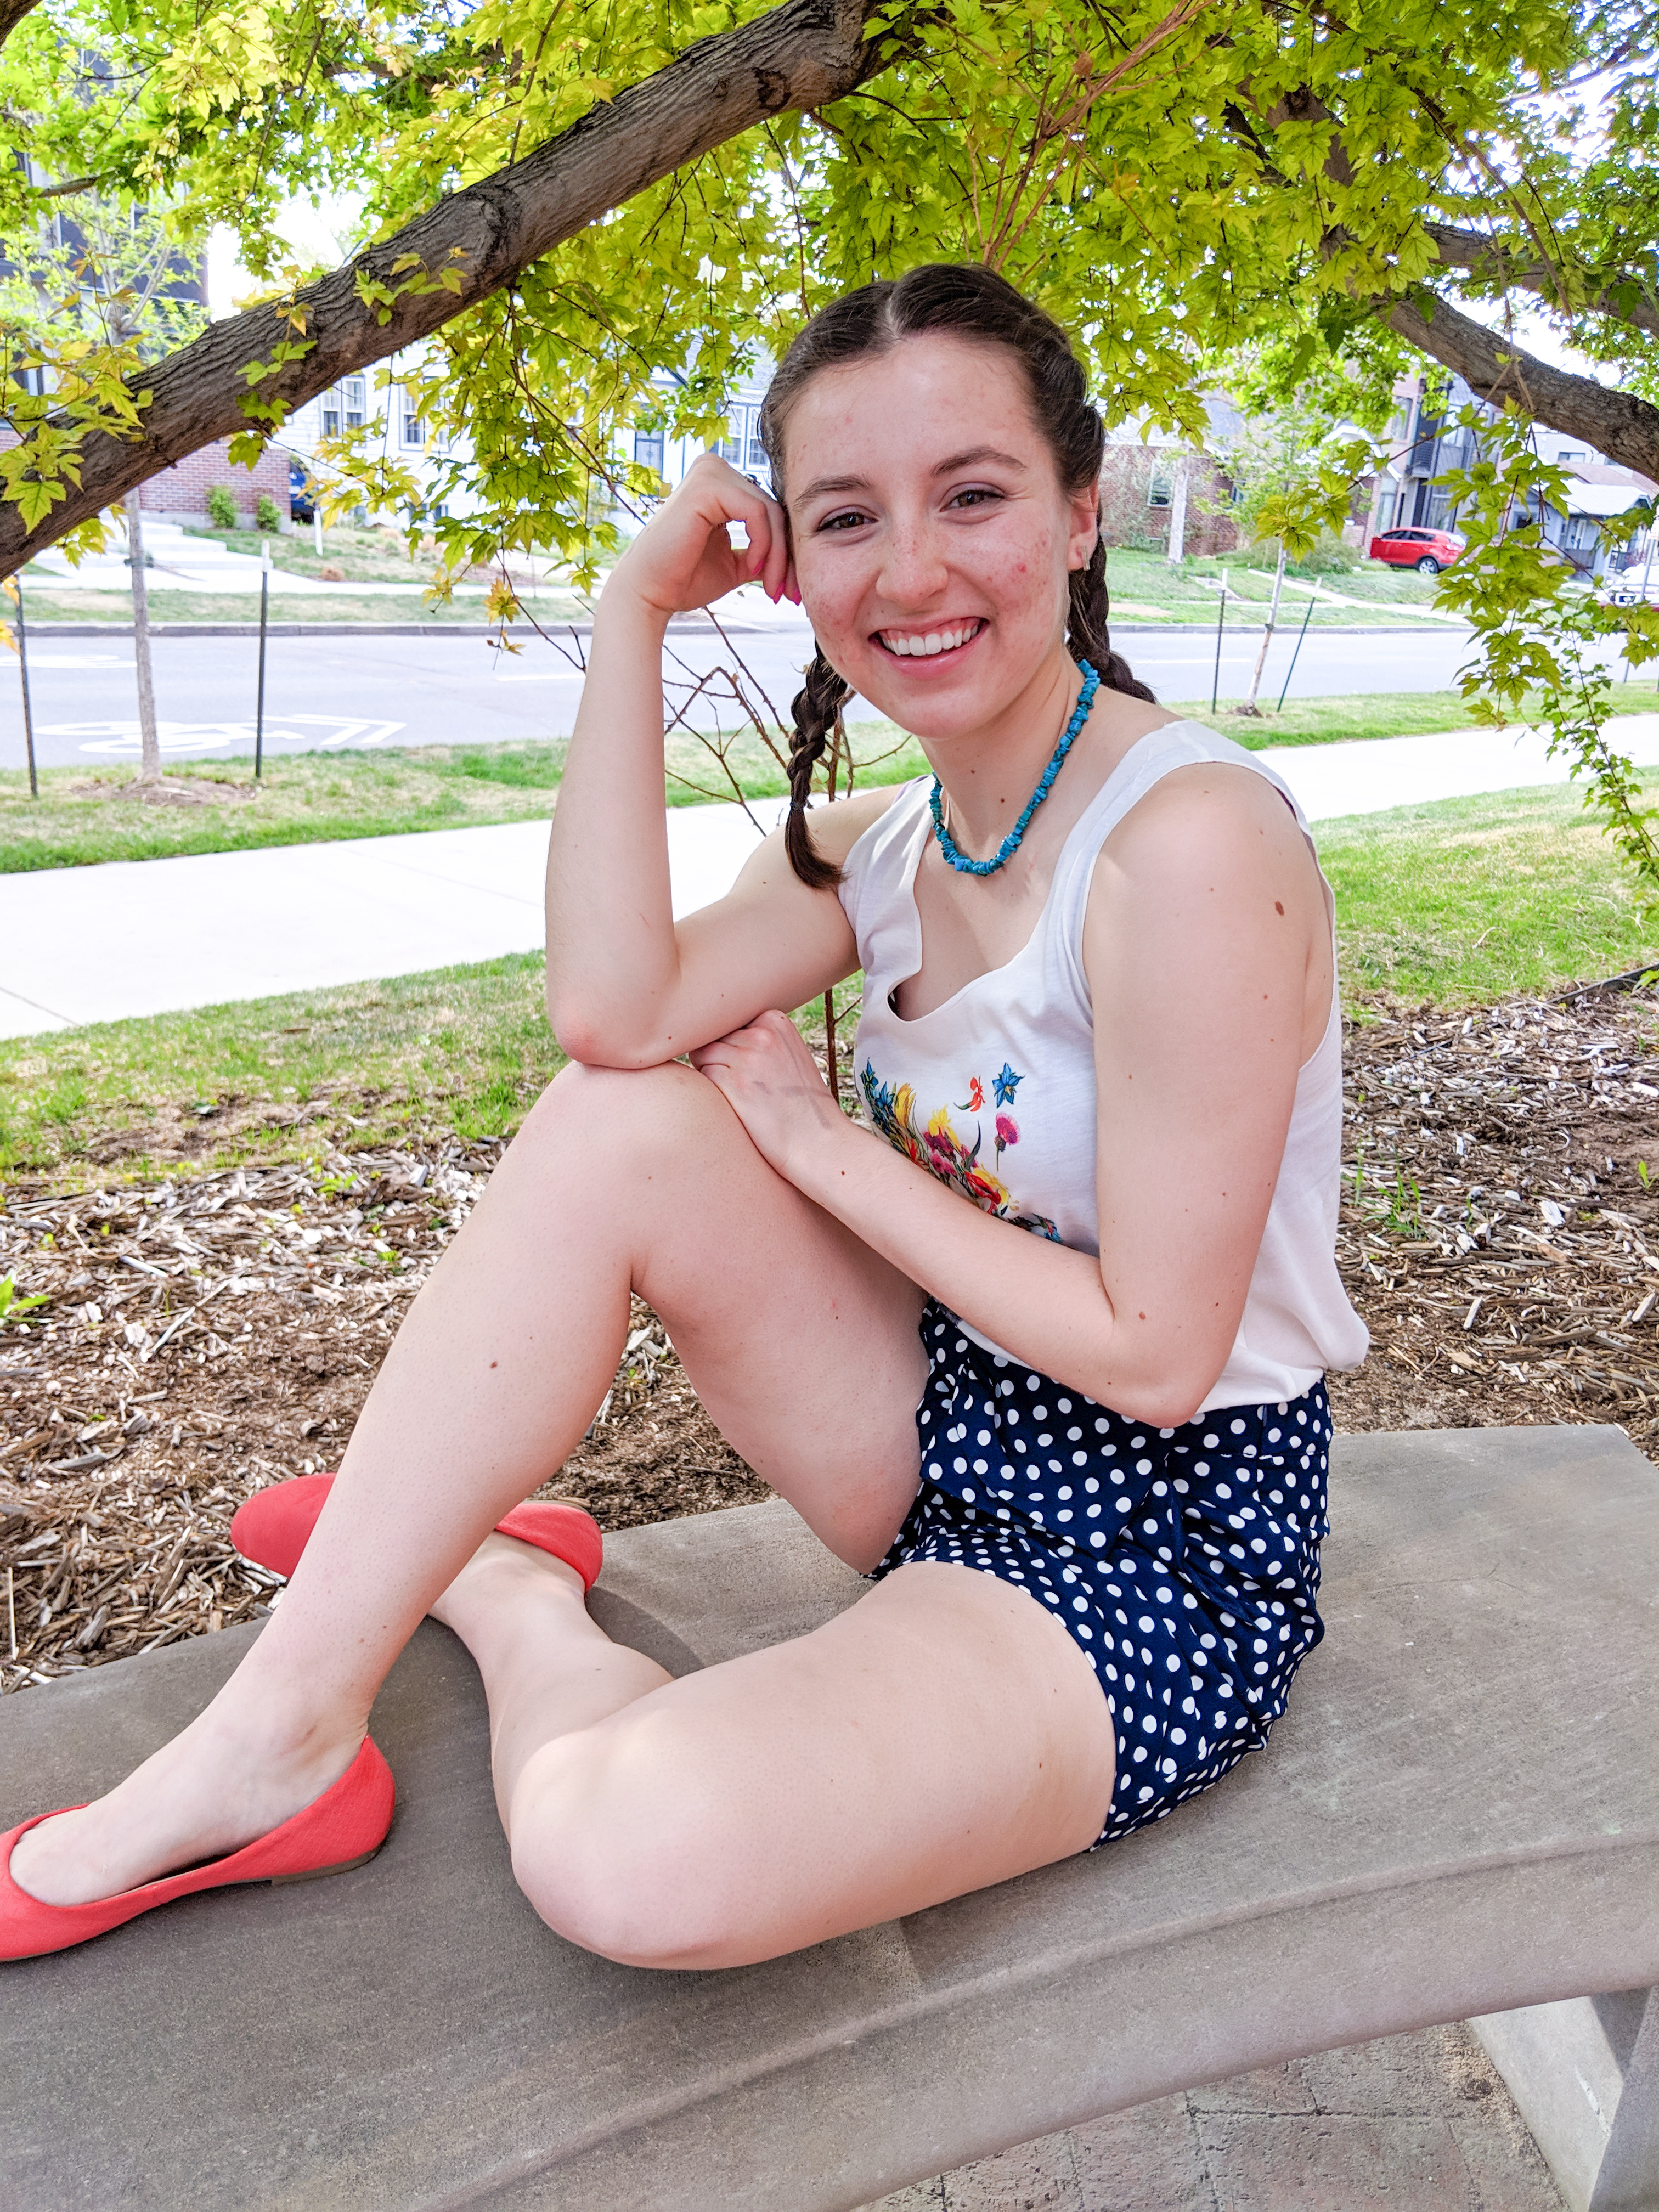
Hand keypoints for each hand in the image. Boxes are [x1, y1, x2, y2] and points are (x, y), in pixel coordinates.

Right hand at [607, 452, 798, 620]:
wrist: (650, 593)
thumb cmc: (685, 578)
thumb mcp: (736, 564)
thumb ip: (763, 551)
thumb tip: (797, 557)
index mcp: (720, 484)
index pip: (769, 511)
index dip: (786, 551)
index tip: (790, 590)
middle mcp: (715, 470)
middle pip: (774, 510)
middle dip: (786, 557)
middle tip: (788, 594)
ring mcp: (710, 472)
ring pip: (770, 511)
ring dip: (778, 556)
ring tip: (772, 589)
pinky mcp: (707, 484)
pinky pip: (756, 511)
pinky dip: (763, 544)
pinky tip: (752, 568)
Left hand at [689, 1010, 847, 1181]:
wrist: (817, 1141)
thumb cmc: (800, 1104)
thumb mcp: (789, 1055)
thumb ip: (760, 1039)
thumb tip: (717, 1035)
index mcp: (776, 1021)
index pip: (729, 1020)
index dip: (729, 1044)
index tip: (746, 1066)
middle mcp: (762, 1034)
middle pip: (714, 1035)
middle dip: (717, 1057)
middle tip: (738, 1084)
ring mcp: (749, 1058)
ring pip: (703, 1053)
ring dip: (709, 1073)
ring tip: (735, 1094)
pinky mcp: (735, 1083)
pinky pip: (703, 1074)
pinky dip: (710, 1089)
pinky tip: (731, 1104)